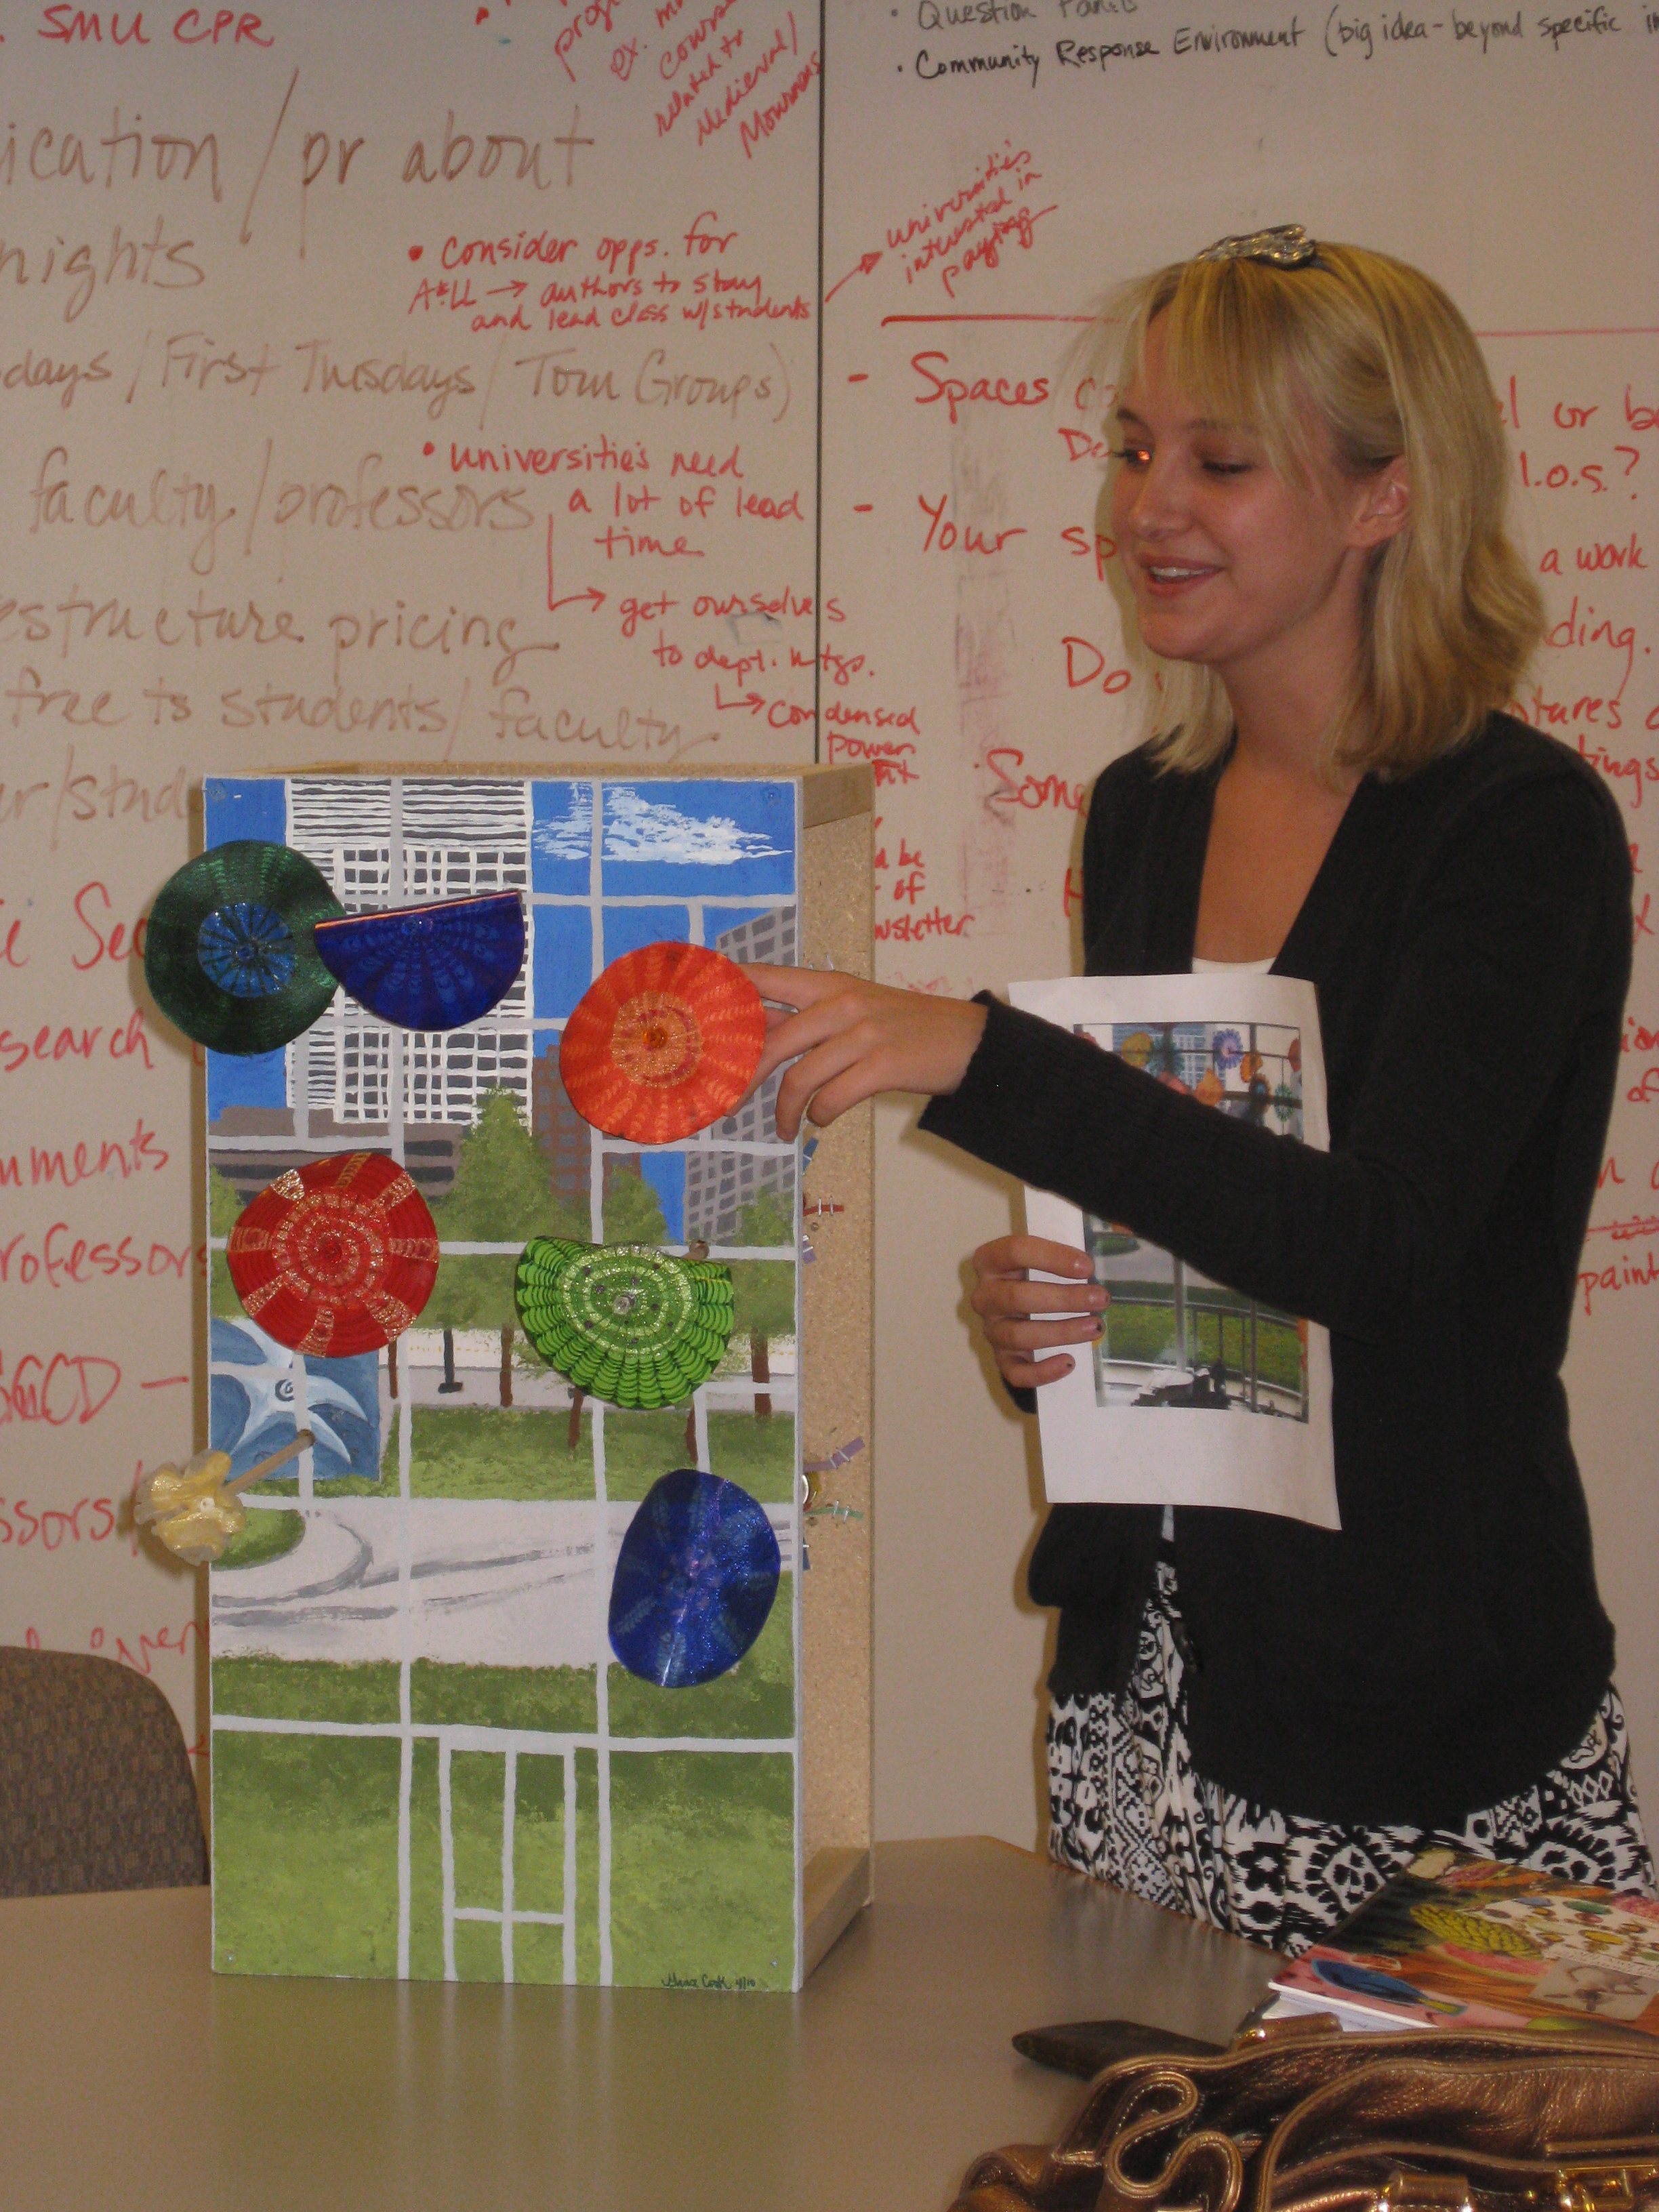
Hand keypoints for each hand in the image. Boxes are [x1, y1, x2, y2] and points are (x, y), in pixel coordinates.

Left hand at [744, 964, 987, 1139]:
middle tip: (730, 1103)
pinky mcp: (883, 1065)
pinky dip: (819, 1116)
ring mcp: (863, 1033)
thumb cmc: (904, 1027)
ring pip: (800, 1077)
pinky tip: (819, 1121)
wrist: (967, 1041)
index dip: (727, 988)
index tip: (693, 1004)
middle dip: (744, 1078)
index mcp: (830, 985)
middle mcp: (842, 1003)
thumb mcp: (856, 1007)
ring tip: (786, 1128)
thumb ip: (809, 1018)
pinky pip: (832, 1098)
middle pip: (772, 1041)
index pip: (765, 978)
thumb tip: (757, 1034)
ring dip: (786, 1111)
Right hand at [970, 1235, 1106, 1390]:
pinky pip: (1016, 1372)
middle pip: (1017, 1297)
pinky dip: (1042, 1372)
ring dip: (1061, 1331)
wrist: (1020, 1306)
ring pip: (1019, 1335)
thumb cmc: (1037, 1273)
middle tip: (1101, 1298)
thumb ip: (1069, 1248)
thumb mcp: (1047, 1254)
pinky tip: (1069, 1362)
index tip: (1087, 1266)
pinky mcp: (1001, 1358)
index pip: (1014, 1251)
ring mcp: (991, 1329)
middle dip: (1064, 1298)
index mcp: (990, 1261)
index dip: (1051, 1257)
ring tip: (1095, 1327)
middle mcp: (985, 1296)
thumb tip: (1119, 1232)